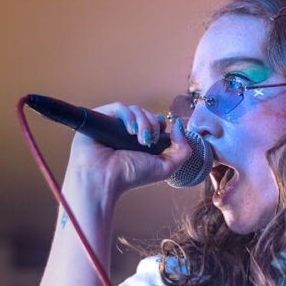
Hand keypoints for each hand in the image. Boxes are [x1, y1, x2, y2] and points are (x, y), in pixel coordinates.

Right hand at [68, 102, 191, 198]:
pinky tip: (130, 130)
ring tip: (139, 139)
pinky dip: (129, 116)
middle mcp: (128, 132)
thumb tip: (180, 127)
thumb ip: (182, 150)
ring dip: (143, 122)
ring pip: (136, 110)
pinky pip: (120, 108)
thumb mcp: (166, 167)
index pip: (156, 123)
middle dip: (153, 125)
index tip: (160, 135)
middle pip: (148, 115)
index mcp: (142, 142)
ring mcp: (115, 125)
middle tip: (148, 141)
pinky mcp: (102, 118)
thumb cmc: (131, 175)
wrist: (103, 178)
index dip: (160, 125)